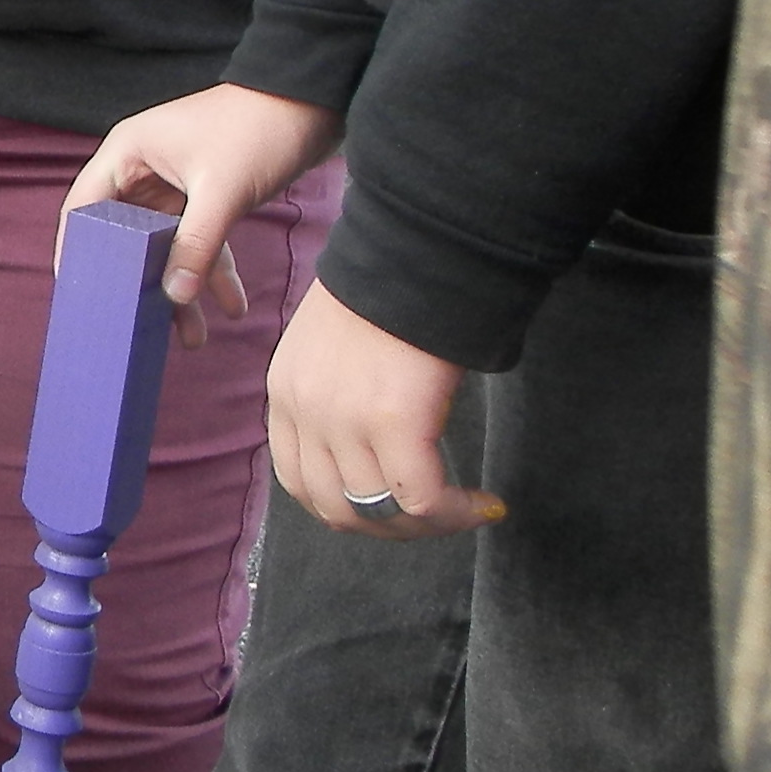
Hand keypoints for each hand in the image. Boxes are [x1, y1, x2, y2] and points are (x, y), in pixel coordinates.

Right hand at [64, 82, 344, 326]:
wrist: (315, 98)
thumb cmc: (257, 128)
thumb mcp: (221, 191)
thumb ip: (196, 245)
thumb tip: (175, 296)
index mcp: (129, 153)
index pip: (84, 210)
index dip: (78, 254)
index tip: (84, 299)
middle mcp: (144, 168)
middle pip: (126, 238)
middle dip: (140, 286)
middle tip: (144, 330)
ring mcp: (175, 182)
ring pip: (166, 247)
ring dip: (182, 288)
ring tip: (195, 338)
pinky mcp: (206, 194)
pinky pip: (199, 241)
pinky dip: (213, 271)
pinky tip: (232, 306)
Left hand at [268, 282, 499, 536]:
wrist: (419, 245)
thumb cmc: (392, 287)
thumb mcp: (336, 343)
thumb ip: (336, 392)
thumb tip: (373, 441)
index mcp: (285, 392)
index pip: (298, 481)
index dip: (346, 507)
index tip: (391, 505)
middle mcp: (304, 412)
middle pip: (335, 508)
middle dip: (386, 527)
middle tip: (433, 518)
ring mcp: (343, 420)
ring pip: (378, 513)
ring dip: (425, 526)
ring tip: (463, 512)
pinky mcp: (393, 422)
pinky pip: (421, 500)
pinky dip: (455, 514)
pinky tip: (485, 505)